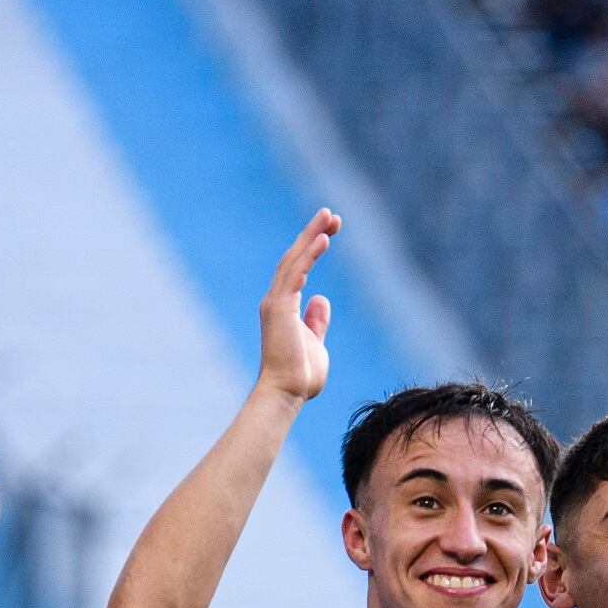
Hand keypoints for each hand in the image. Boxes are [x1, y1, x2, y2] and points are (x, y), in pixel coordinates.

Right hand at [255, 209, 339, 402]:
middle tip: (332, 214)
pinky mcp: (280, 308)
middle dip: (313, 233)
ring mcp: (276, 302)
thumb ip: (316, 321)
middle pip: (295, 257)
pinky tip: (323, 239)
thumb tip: (320, 298)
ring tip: (329, 217)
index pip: (298, 268)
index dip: (313, 247)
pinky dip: (309, 255)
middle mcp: (276, 299)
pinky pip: (296, 275)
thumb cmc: (300, 376)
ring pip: (294, 260)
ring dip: (311, 236)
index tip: (330, 232)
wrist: (286, 393)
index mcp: (283, 306)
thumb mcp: (315, 342)